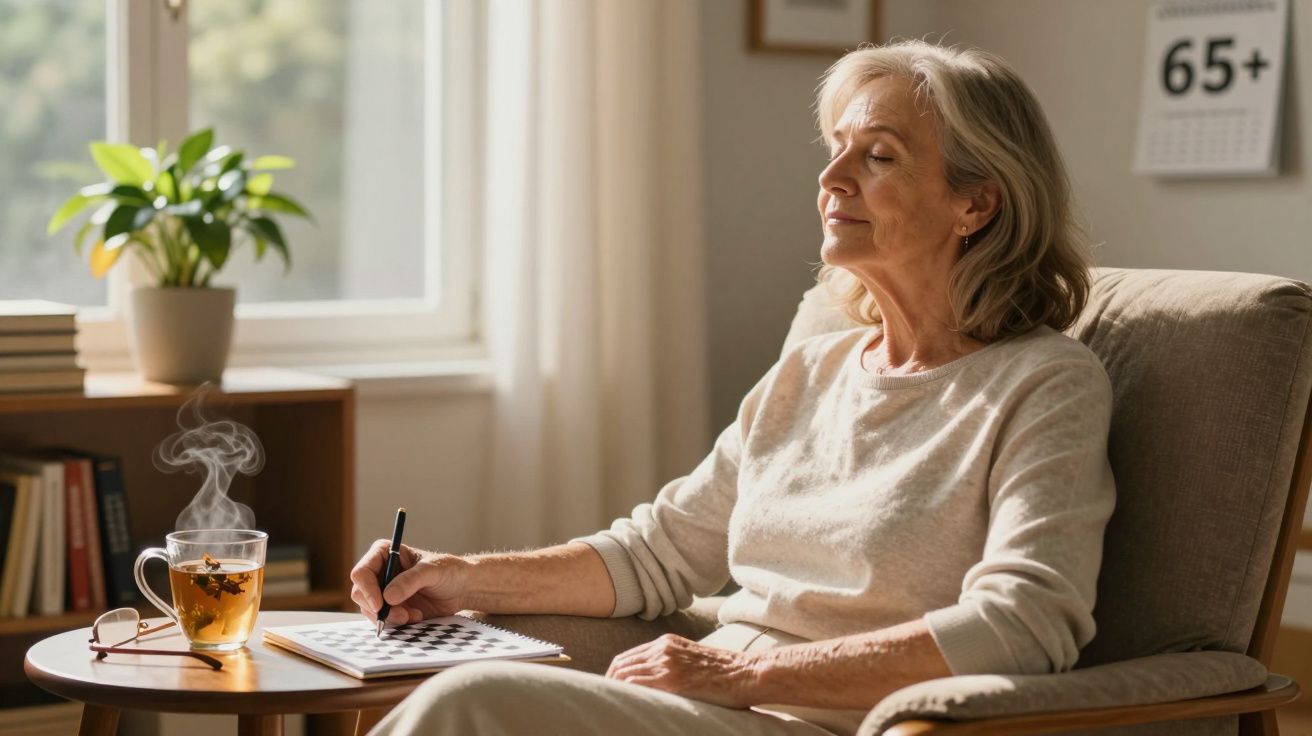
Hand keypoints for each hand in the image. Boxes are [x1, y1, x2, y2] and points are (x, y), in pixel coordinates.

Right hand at [348, 539, 470, 624]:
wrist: (462, 588)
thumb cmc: (449, 571)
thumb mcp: (432, 570)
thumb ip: (410, 581)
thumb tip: (388, 597)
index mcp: (385, 553)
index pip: (362, 572)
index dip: (367, 589)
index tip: (381, 605)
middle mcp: (380, 572)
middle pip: (360, 593)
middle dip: (378, 608)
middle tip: (401, 615)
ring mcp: (383, 591)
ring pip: (369, 609)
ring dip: (390, 617)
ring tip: (414, 615)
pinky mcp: (391, 607)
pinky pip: (381, 619)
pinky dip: (396, 622)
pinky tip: (415, 616)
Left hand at [605, 634, 761, 708]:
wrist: (746, 673)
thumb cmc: (726, 673)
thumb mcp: (693, 660)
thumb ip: (673, 665)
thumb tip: (657, 684)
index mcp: (667, 643)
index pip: (628, 657)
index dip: (615, 673)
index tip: (609, 688)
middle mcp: (662, 648)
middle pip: (621, 664)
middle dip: (608, 682)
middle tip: (602, 699)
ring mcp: (665, 662)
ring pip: (624, 674)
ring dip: (612, 689)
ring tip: (608, 704)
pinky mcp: (671, 679)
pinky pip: (636, 684)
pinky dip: (623, 694)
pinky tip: (621, 704)